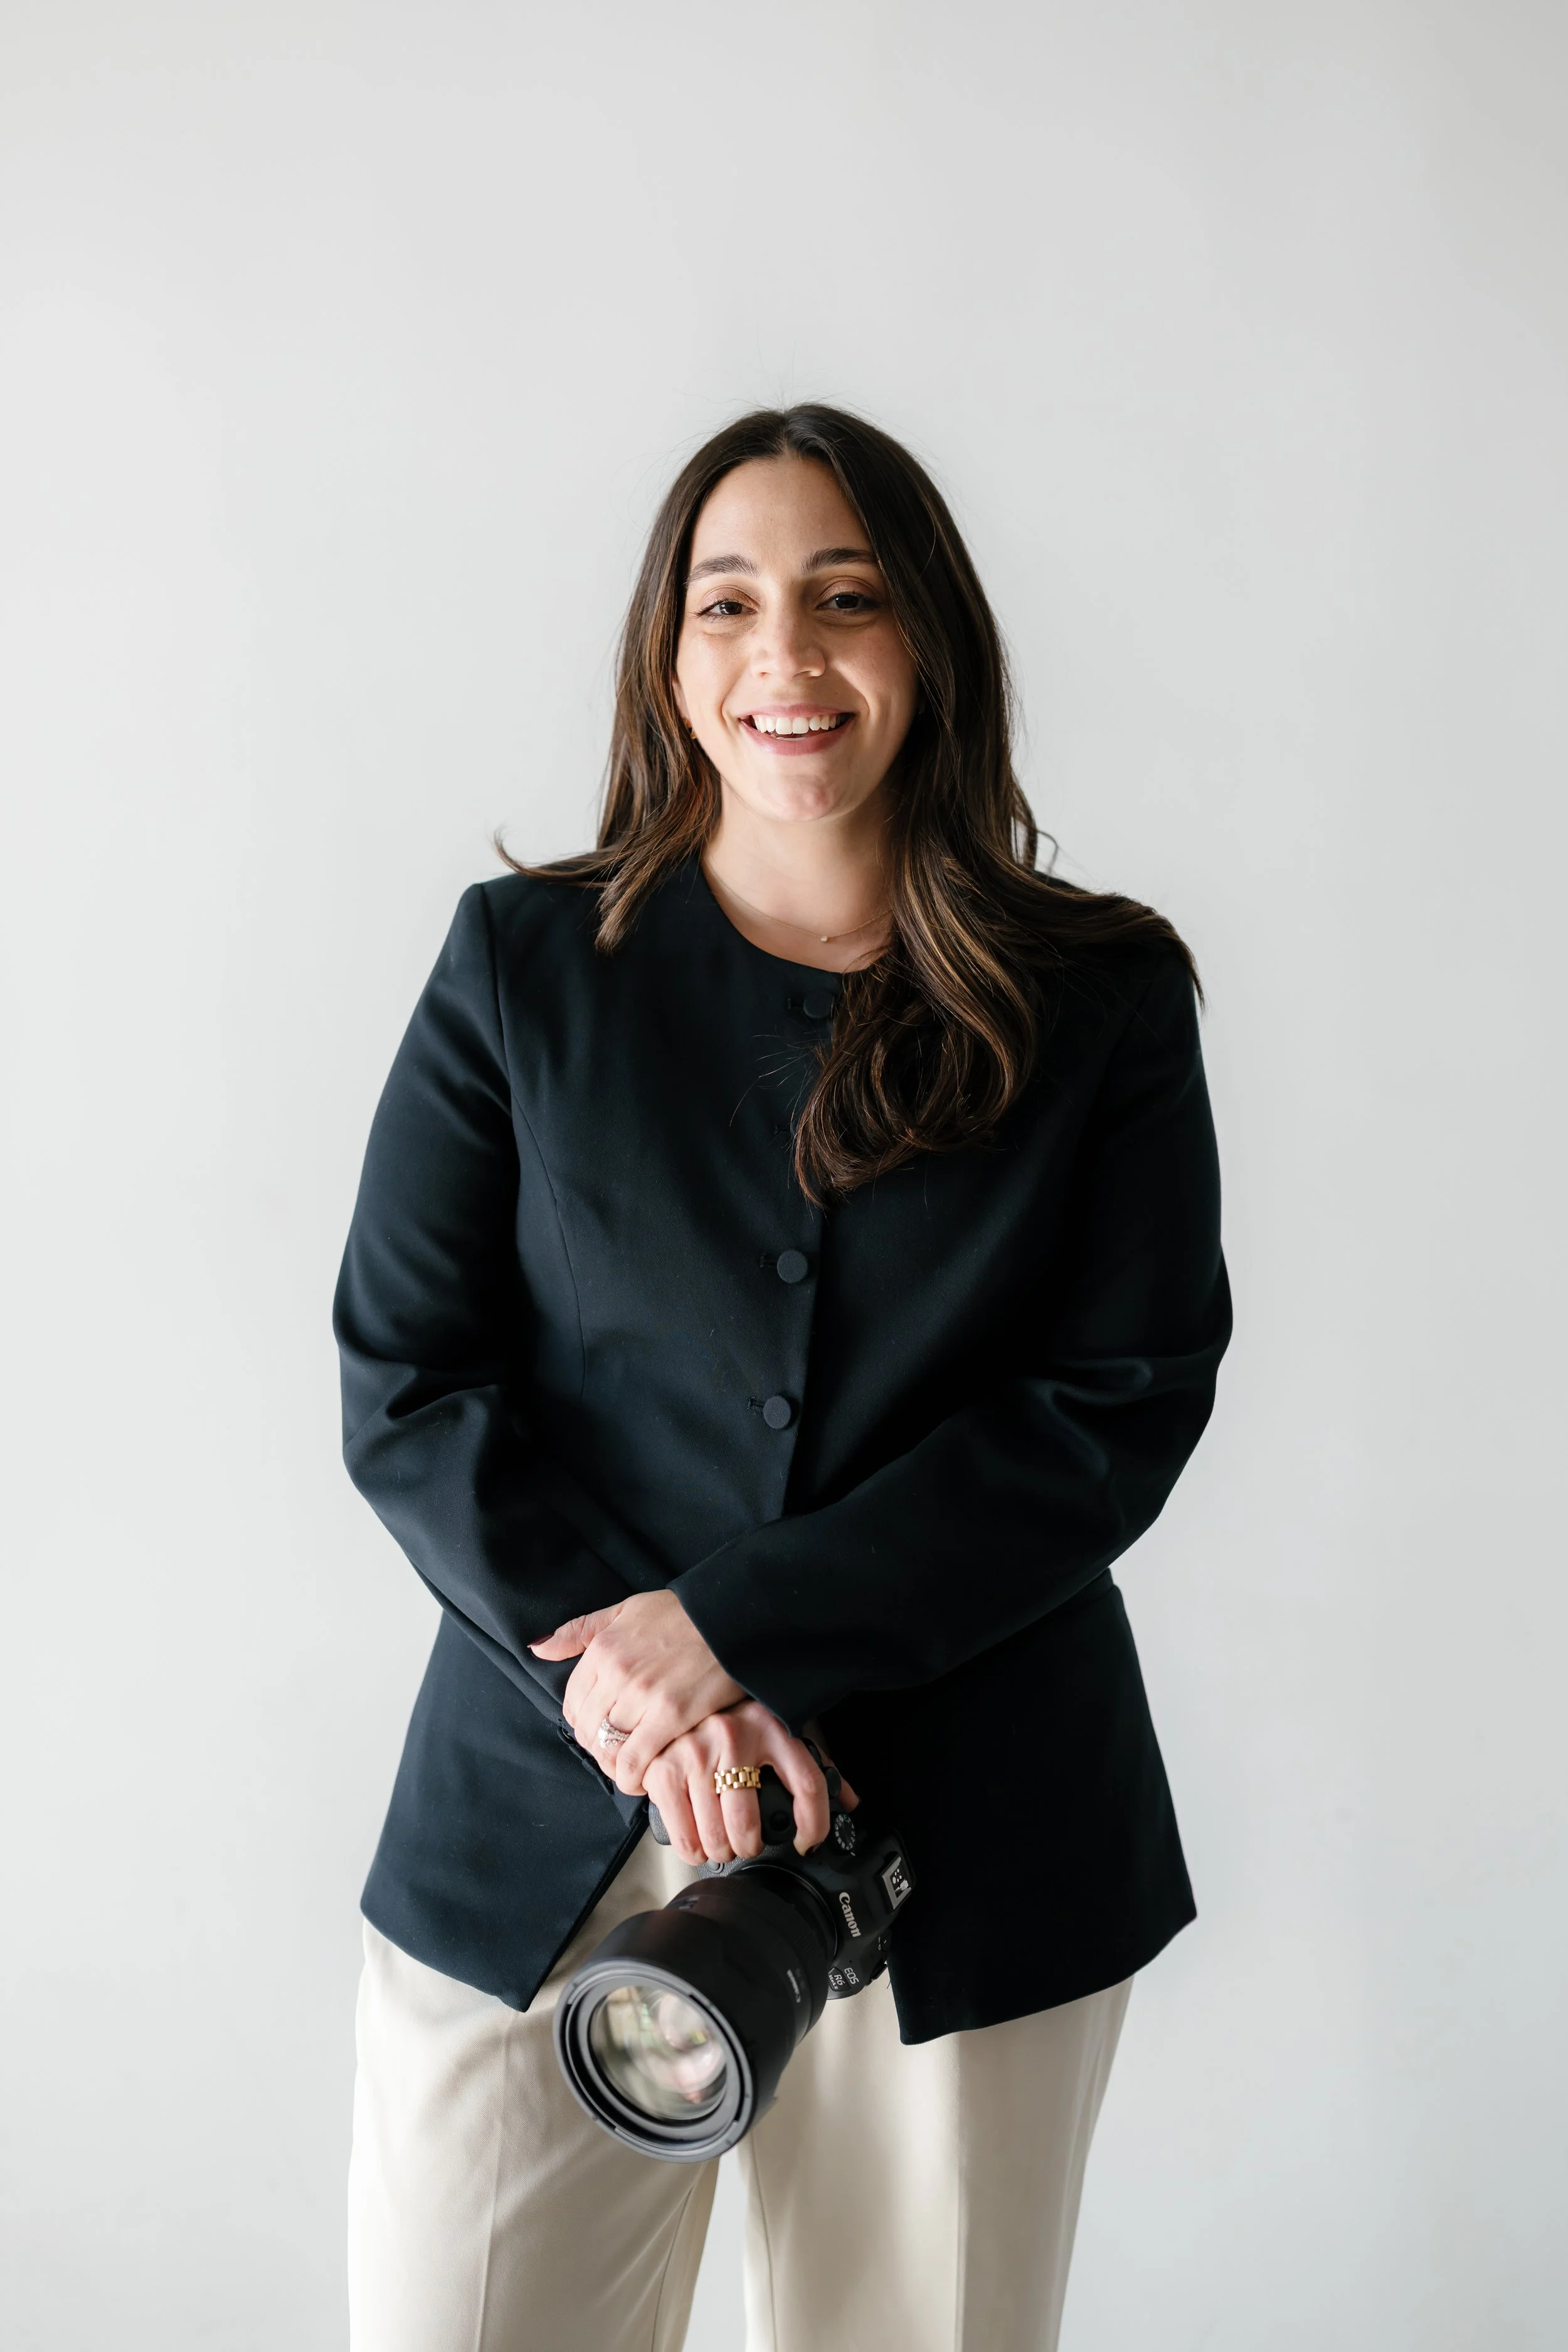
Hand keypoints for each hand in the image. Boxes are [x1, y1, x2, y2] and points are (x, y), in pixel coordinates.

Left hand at [528, 1589, 744, 1796]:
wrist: (731, 1618)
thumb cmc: (681, 1614)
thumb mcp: (625, 1609)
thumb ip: (580, 1631)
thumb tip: (537, 1648)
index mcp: (603, 1649)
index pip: (572, 1703)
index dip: (583, 1724)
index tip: (600, 1731)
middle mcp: (616, 1673)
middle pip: (588, 1729)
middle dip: (598, 1748)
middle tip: (617, 1754)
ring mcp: (642, 1695)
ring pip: (607, 1749)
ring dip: (614, 1766)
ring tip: (629, 1769)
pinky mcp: (671, 1715)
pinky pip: (634, 1761)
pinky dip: (631, 1778)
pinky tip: (641, 1780)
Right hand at [643, 1701, 859, 1865]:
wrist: (682, 1678)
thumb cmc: (738, 1715)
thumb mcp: (780, 1727)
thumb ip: (814, 1765)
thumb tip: (848, 1802)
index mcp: (771, 1725)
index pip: (808, 1785)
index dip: (814, 1826)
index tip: (808, 1842)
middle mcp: (733, 1735)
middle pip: (749, 1824)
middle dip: (751, 1847)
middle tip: (749, 1844)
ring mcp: (694, 1751)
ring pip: (715, 1834)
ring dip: (721, 1851)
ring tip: (723, 1844)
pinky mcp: (662, 1767)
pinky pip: (681, 1831)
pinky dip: (691, 1848)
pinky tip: (697, 1843)